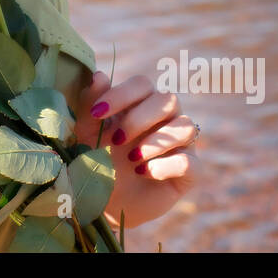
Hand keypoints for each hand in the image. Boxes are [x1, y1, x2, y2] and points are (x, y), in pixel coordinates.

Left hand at [74, 71, 199, 230]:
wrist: (104, 201)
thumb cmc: (97, 158)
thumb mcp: (87, 133)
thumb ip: (91, 104)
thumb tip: (99, 75)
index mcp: (141, 103)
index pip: (142, 84)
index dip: (121, 94)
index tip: (97, 112)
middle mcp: (166, 119)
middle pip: (168, 100)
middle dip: (139, 118)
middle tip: (116, 139)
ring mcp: (181, 145)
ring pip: (186, 126)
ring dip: (156, 141)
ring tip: (133, 158)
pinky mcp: (189, 172)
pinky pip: (190, 162)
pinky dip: (165, 165)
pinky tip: (144, 173)